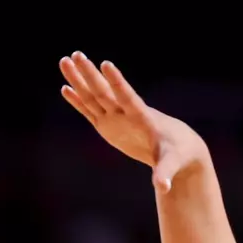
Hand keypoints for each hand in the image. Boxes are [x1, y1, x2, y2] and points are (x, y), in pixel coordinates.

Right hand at [58, 52, 207, 192]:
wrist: (176, 148)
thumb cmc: (178, 153)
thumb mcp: (172, 163)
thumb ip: (164, 172)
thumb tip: (163, 187)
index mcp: (142, 117)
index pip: (128, 97)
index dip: (117, 83)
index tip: (106, 64)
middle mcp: (126, 113)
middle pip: (105, 92)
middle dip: (90, 75)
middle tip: (76, 55)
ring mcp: (116, 118)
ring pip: (94, 97)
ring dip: (79, 81)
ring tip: (64, 60)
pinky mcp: (109, 126)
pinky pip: (90, 111)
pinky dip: (78, 101)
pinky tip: (65, 88)